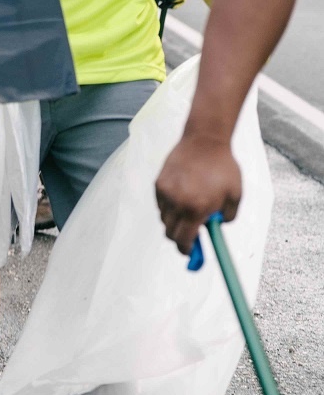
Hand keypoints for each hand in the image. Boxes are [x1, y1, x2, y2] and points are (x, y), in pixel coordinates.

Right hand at [155, 132, 241, 254]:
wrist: (204, 140)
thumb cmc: (224, 168)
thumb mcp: (236, 195)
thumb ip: (227, 217)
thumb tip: (215, 227)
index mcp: (197, 209)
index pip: (185, 240)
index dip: (187, 251)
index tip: (191, 254)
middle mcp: (178, 203)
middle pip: (170, 233)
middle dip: (180, 238)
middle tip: (191, 236)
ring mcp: (166, 193)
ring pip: (165, 218)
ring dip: (175, 221)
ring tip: (189, 209)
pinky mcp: (158, 183)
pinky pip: (160, 204)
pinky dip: (169, 206)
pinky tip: (181, 195)